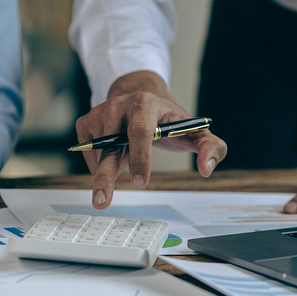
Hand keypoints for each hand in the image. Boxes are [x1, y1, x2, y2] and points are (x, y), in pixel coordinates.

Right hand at [75, 71, 226, 208]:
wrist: (140, 94)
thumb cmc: (168, 118)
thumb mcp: (194, 130)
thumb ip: (211, 148)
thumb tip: (206, 169)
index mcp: (146, 104)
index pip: (140, 131)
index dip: (140, 158)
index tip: (140, 183)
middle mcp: (119, 105)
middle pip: (110, 147)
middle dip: (105, 177)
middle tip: (101, 202)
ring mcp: (99, 112)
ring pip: (100, 155)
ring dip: (110, 170)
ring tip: (126, 163)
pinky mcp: (85, 122)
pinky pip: (89, 154)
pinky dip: (99, 164)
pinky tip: (113, 155)